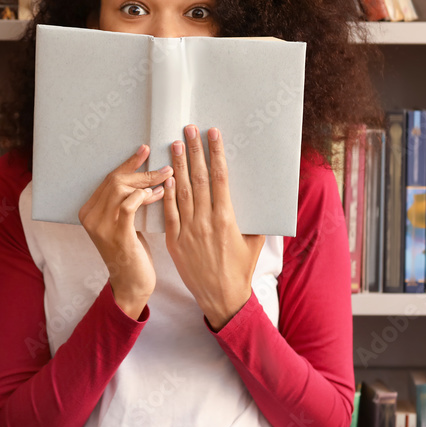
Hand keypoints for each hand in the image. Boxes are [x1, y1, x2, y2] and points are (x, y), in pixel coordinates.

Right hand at [78, 144, 172, 317]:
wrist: (132, 283)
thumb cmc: (132, 251)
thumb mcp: (123, 223)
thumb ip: (125, 202)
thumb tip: (143, 175)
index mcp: (88, 211)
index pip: (109, 178)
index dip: (128, 163)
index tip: (145, 149)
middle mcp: (90, 217)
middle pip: (115, 181)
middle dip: (142, 170)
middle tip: (164, 166)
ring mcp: (101, 227)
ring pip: (122, 189)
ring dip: (147, 181)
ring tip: (166, 177)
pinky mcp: (118, 235)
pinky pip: (130, 205)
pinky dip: (144, 196)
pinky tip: (158, 194)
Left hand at [163, 125, 264, 330]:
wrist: (222, 298)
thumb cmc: (241, 270)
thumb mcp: (254, 242)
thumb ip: (254, 219)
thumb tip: (262, 197)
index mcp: (227, 218)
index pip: (220, 178)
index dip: (216, 153)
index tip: (213, 134)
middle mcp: (205, 221)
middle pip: (199, 178)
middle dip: (194, 151)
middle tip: (189, 129)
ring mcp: (188, 231)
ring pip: (181, 191)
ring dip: (177, 165)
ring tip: (174, 144)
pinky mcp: (174, 241)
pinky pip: (168, 213)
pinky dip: (166, 193)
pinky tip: (164, 176)